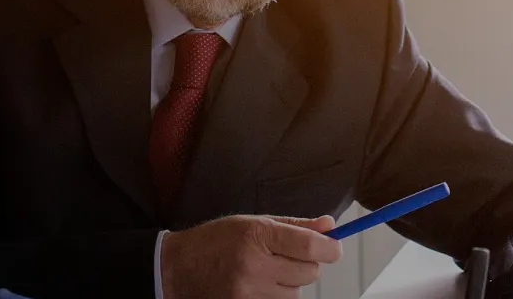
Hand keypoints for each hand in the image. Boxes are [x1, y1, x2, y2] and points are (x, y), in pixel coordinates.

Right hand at [159, 215, 342, 298]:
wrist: (178, 269)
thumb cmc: (216, 241)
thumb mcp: (253, 222)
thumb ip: (294, 225)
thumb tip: (329, 226)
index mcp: (258, 235)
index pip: (310, 246)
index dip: (330, 247)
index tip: (334, 247)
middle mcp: (255, 265)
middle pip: (309, 272)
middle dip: (307, 264)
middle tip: (287, 257)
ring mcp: (249, 292)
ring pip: (296, 293)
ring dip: (290, 283)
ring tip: (266, 272)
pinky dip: (276, 296)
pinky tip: (259, 286)